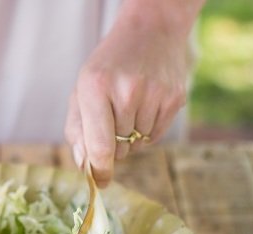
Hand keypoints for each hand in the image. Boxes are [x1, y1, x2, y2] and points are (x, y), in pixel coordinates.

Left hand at [65, 15, 188, 186]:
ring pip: (137, 144)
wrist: (150, 30)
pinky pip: (155, 136)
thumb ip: (77, 130)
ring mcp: (154, 93)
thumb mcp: (82, 91)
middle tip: (112, 120)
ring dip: (130, 137)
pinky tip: (144, 106)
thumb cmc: (107, 68)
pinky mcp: (174, 97)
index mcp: (95, 87)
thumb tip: (84, 166)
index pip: (100, 146)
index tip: (100, 184)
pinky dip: (147, 130)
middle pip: (118, 149)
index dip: (99, 171)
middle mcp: (127, 90)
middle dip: (112, 146)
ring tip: (129, 106)